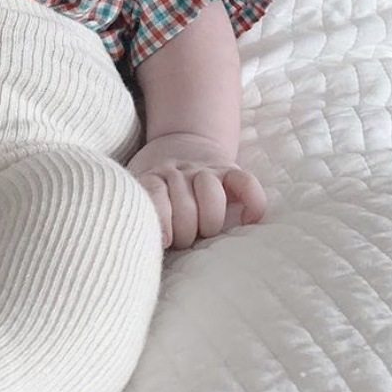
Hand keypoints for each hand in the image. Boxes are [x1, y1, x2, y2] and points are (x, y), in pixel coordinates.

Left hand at [126, 132, 265, 249]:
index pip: (154, 195)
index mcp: (153, 177)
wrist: (181, 143)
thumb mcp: (139, 190)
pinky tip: (246, 220)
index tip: (164, 242)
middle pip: (184, 204)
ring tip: (206, 232)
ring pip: (211, 193)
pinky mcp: (230, 170)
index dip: (160, 221)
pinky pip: (246, 183)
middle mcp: (178, 171)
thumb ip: (141, 213)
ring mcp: (205, 170)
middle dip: (185, 232)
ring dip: (210, 221)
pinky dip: (252, 203)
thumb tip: (139, 248)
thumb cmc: (157, 185)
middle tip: (183, 241)